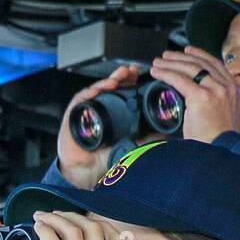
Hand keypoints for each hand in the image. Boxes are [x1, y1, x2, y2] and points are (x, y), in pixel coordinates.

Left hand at [33, 210, 126, 239]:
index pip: (116, 239)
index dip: (99, 224)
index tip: (85, 223)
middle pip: (94, 228)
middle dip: (75, 217)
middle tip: (59, 216)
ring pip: (73, 231)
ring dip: (57, 218)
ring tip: (45, 217)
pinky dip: (45, 230)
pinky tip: (37, 227)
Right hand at [56, 64, 141, 189]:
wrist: (85, 168)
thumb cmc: (103, 155)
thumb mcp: (129, 144)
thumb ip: (146, 138)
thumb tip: (165, 132)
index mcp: (113, 109)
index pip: (123, 89)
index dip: (130, 80)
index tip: (137, 73)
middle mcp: (100, 105)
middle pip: (110, 85)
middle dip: (120, 76)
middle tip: (129, 72)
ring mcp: (87, 107)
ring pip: (97, 89)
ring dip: (106, 82)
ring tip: (116, 79)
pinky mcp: (74, 113)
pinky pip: (81, 99)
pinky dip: (89, 93)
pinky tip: (96, 91)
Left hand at [148, 47, 239, 143]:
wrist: (220, 152)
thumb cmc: (218, 141)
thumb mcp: (224, 118)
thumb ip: (217, 104)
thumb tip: (199, 101)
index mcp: (235, 90)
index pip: (216, 65)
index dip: (200, 55)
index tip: (188, 51)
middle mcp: (228, 87)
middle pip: (202, 63)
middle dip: (182, 57)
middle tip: (167, 56)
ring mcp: (216, 91)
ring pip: (191, 69)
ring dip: (172, 63)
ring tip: (158, 62)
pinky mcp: (202, 97)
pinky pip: (180, 79)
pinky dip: (166, 73)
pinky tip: (157, 72)